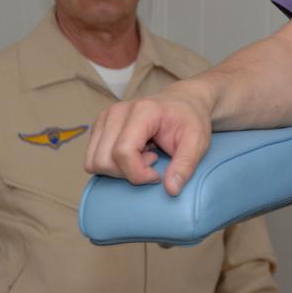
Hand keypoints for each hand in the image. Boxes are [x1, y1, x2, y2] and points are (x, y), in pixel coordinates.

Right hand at [84, 82, 213, 196]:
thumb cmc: (190, 120)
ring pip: (94, 162)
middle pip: (104, 160)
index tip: (158, 173)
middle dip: (128, 172)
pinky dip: (112, 164)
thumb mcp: (198, 142)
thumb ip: (186, 165)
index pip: (123, 152)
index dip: (138, 173)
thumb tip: (171, 190)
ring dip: (118, 169)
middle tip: (152, 160)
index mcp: (142, 110)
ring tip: (143, 156)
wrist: (184, 102)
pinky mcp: (99, 127)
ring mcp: (105, 118)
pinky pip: (93, 159)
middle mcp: (117, 111)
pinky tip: (134, 153)